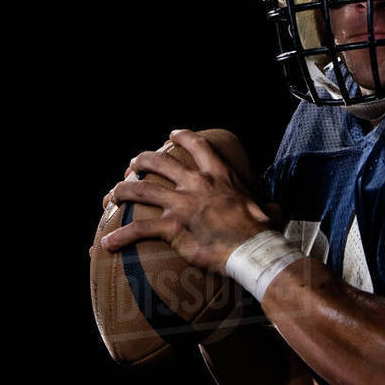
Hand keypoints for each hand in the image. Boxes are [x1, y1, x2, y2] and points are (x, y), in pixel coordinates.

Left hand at [99, 129, 271, 273]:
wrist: (252, 249)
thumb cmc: (261, 231)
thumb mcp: (266, 209)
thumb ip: (266, 206)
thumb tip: (277, 211)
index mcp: (218, 175)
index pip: (197, 145)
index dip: (182, 137)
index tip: (171, 134)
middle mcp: (195, 184)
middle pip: (158, 162)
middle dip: (140, 162)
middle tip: (131, 166)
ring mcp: (181, 204)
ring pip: (139, 191)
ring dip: (120, 192)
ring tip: (110, 196)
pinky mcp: (172, 227)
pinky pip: (138, 229)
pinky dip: (120, 236)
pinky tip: (107, 243)